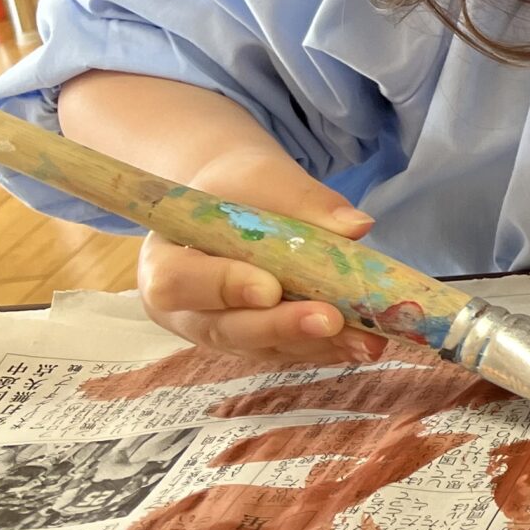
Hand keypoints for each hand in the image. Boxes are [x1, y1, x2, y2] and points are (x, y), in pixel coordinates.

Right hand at [138, 145, 387, 365]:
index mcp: (163, 262)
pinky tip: (364, 342)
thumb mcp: (262, 177)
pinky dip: (326, 348)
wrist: (236, 200)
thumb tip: (356, 226)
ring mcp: (218, 332)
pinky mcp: (253, 344)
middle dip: (280, 327)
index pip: (179, 284)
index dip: (223, 288)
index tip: (270, 287)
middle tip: (331, 320)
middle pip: (223, 328)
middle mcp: (185, 310)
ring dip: (315, 345)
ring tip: (366, 339)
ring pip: (261, 348)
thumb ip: (301, 201)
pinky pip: (286, 352)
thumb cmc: (238, 187)